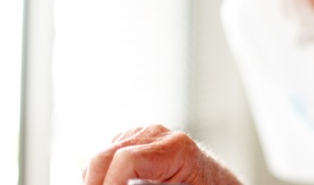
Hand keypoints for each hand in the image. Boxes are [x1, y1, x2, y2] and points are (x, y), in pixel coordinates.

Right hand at [82, 124, 242, 184]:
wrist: (217, 183)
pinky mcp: (133, 139)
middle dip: (96, 182)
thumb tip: (122, 184)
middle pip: (105, 156)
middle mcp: (158, 134)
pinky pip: (106, 156)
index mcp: (176, 148)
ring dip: (98, 178)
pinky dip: (103, 175)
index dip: (110, 184)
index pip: (127, 161)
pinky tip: (112, 184)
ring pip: (101, 156)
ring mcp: (144, 134)